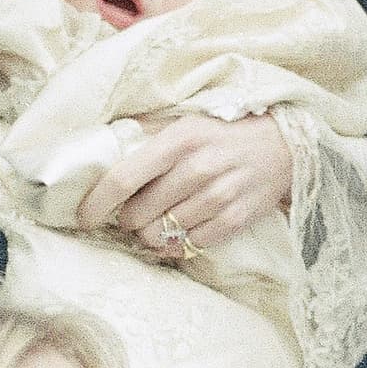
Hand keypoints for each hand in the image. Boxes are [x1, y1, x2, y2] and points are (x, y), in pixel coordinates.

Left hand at [78, 114, 290, 252]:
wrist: (283, 146)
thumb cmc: (223, 134)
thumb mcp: (184, 122)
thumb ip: (145, 133)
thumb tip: (100, 144)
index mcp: (178, 140)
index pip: (124, 178)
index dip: (96, 202)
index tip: (83, 217)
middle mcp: (198, 169)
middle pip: (138, 215)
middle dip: (127, 219)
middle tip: (134, 212)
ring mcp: (219, 197)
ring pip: (161, 235)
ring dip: (151, 233)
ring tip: (159, 220)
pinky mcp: (235, 220)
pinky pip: (189, 245)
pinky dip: (178, 242)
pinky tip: (181, 228)